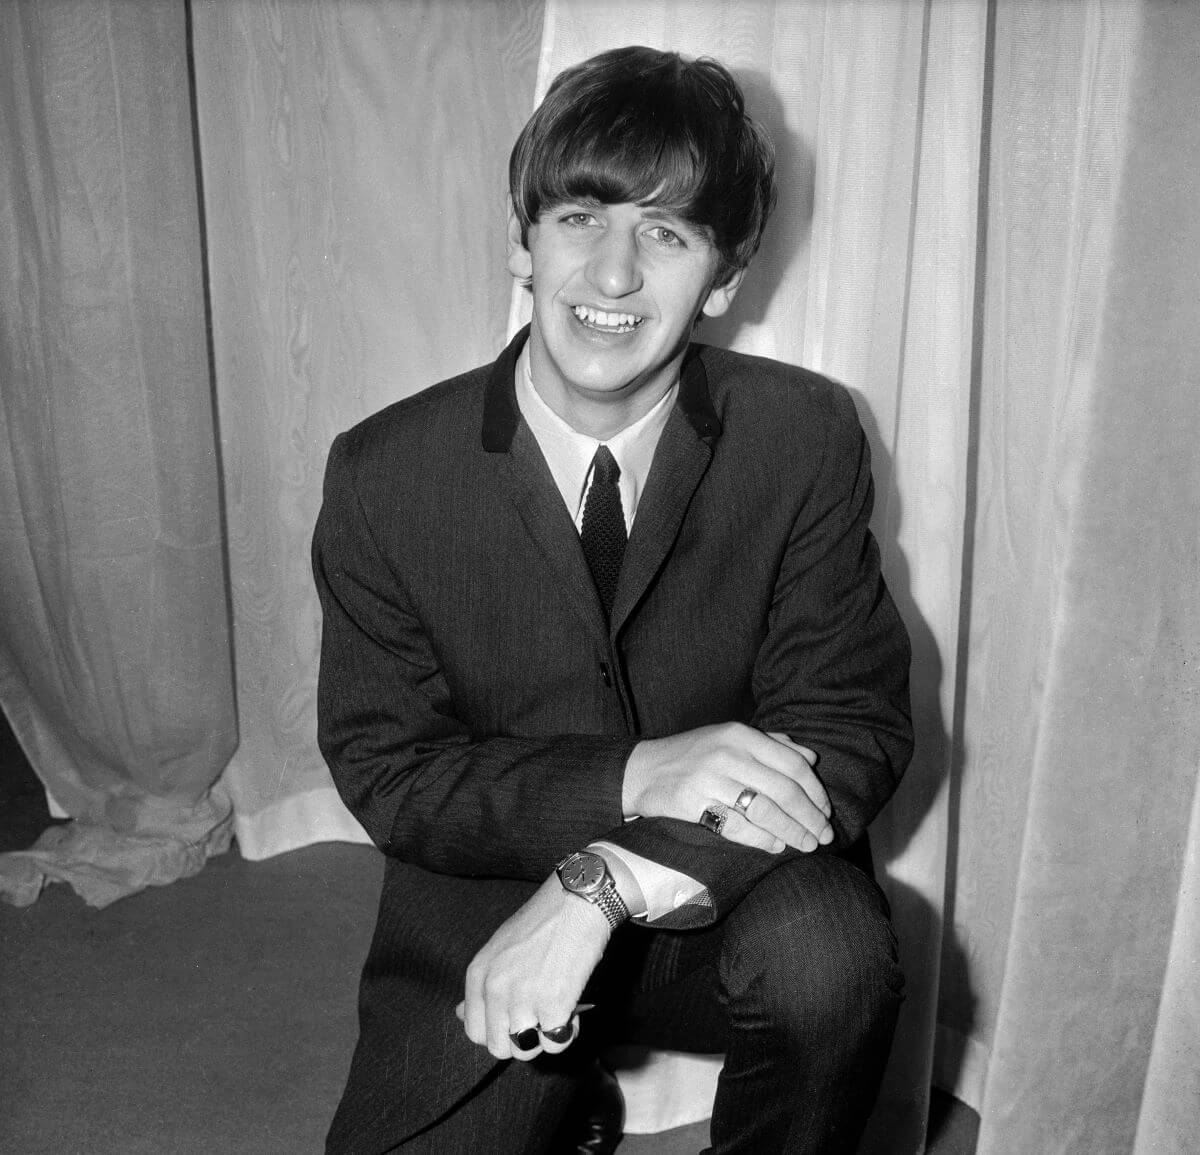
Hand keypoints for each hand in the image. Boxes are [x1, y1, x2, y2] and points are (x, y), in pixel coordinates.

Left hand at [455, 873, 609, 1060]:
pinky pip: (556, 1044)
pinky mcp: (554, 1005)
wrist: (578, 901)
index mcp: (479, 974)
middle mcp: (496, 988)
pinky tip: (572, 1011)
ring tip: (556, 1013)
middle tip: (539, 1017)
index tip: (516, 1019)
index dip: (499, 1030)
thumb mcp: (500, 946)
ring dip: (543, 1038)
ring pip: (525, 1050)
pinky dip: (567, 1034)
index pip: (474, 1031)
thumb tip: (460, 1014)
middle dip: (520, 1039)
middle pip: (498, 1047)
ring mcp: (523, 999)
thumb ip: (482, 984)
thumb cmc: (543, 920)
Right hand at [622, 723, 832, 852]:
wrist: (643, 770)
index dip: (816, 791)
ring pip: (765, 811)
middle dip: (810, 817)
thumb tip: (810, 757)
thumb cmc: (692, 754)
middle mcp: (727, 754)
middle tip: (824, 836)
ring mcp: (709, 780)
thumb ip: (771, 744)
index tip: (826, 811)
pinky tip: (775, 846)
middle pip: (784, 790)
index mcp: (740, 735)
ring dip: (792, 832)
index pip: (793, 764)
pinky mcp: (694, 804)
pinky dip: (762, 839)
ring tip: (807, 845)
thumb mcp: (729, 738)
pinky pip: (737, 827)